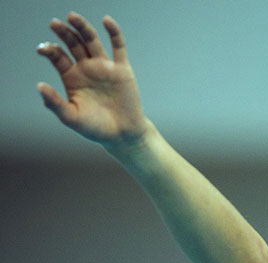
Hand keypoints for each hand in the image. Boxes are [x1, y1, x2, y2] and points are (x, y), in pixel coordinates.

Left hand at [37, 12, 149, 146]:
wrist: (123, 135)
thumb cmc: (95, 128)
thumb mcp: (71, 118)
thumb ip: (55, 103)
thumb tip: (39, 86)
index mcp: (72, 78)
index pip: (58, 57)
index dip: (49, 50)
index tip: (42, 49)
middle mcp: (87, 69)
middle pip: (73, 44)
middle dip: (63, 33)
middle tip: (54, 24)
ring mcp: (105, 67)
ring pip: (92, 41)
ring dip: (82, 28)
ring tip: (72, 17)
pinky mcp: (122, 69)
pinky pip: (118, 47)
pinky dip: (114, 32)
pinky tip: (106, 21)